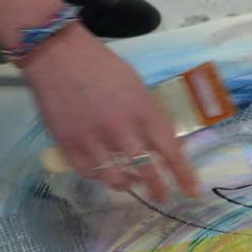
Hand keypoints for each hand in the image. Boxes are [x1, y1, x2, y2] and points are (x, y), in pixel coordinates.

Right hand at [21, 24, 198, 199]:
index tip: (193, 192)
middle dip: (158, 189)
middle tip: (163, 196)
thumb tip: (167, 144)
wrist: (59, 55)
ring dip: (127, 184)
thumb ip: (152, 116)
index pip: (170, 151)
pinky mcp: (68, 144)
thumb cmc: (103, 67)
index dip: (183, 175)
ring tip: (132, 182)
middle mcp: (120, 129)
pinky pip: (88, 173)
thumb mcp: (138, 87)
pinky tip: (105, 172)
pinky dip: (99, 176)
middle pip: (147, 171)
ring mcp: (92, 139)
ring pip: (115, 179)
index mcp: (143, 111)